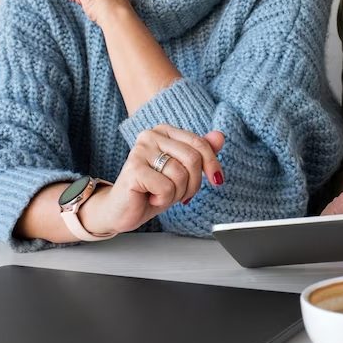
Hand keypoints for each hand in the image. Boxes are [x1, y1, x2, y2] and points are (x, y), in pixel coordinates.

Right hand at [80, 125, 225, 235]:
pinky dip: (163, 200)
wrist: (122, 211)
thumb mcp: (182, 172)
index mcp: (164, 131)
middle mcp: (151, 135)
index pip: (199, 144)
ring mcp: (141, 150)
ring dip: (176, 194)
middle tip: (179, 194)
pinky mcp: (134, 168)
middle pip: (193, 159)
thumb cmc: (152, 190)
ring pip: (181, 175)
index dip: (212, 165)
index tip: (217, 181)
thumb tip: (220, 136)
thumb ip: (200, 153)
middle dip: (192, 184)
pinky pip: (166, 187)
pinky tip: (149, 198)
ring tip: (159, 194)